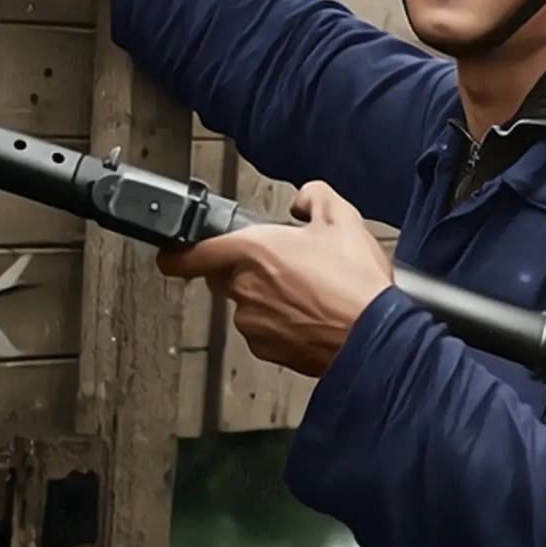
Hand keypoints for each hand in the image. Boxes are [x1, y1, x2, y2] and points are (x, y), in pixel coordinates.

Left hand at [157, 182, 393, 377]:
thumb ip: (316, 197)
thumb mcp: (343, 219)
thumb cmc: (356, 285)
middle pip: (226, 276)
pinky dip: (280, 324)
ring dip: (268, 298)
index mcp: (254, 251)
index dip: (177, 253)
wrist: (375, 338)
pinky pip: (263, 331)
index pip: (195, 253)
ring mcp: (254, 322)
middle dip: (248, 269)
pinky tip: (311, 316)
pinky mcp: (268, 349)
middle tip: (288, 266)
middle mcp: (245, 288)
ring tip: (310, 293)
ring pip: (247, 304)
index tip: (170, 254)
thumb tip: (305, 199)